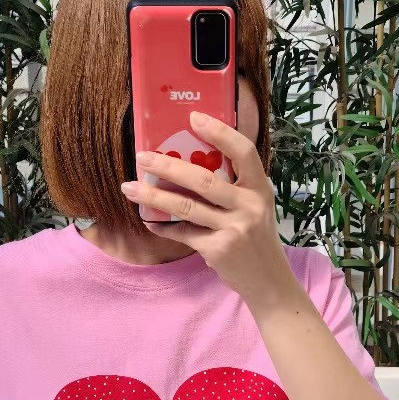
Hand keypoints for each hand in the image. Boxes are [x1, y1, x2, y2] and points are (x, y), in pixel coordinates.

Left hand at [121, 110, 296, 306]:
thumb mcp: (255, 207)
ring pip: (186, 207)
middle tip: (143, 156)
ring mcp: (234, 228)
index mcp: (260, 188)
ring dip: (153, 196)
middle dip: (168, 166)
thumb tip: (188, 163)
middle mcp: (250, 206)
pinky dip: (163, 226)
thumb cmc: (256, 239)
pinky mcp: (218, 249)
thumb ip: (233, 187)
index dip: (219, 132)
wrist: (268, 282)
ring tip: (130, 187)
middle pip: (203, 180)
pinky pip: (183, 232)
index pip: (243, 151)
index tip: (193, 118)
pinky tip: (149, 220)